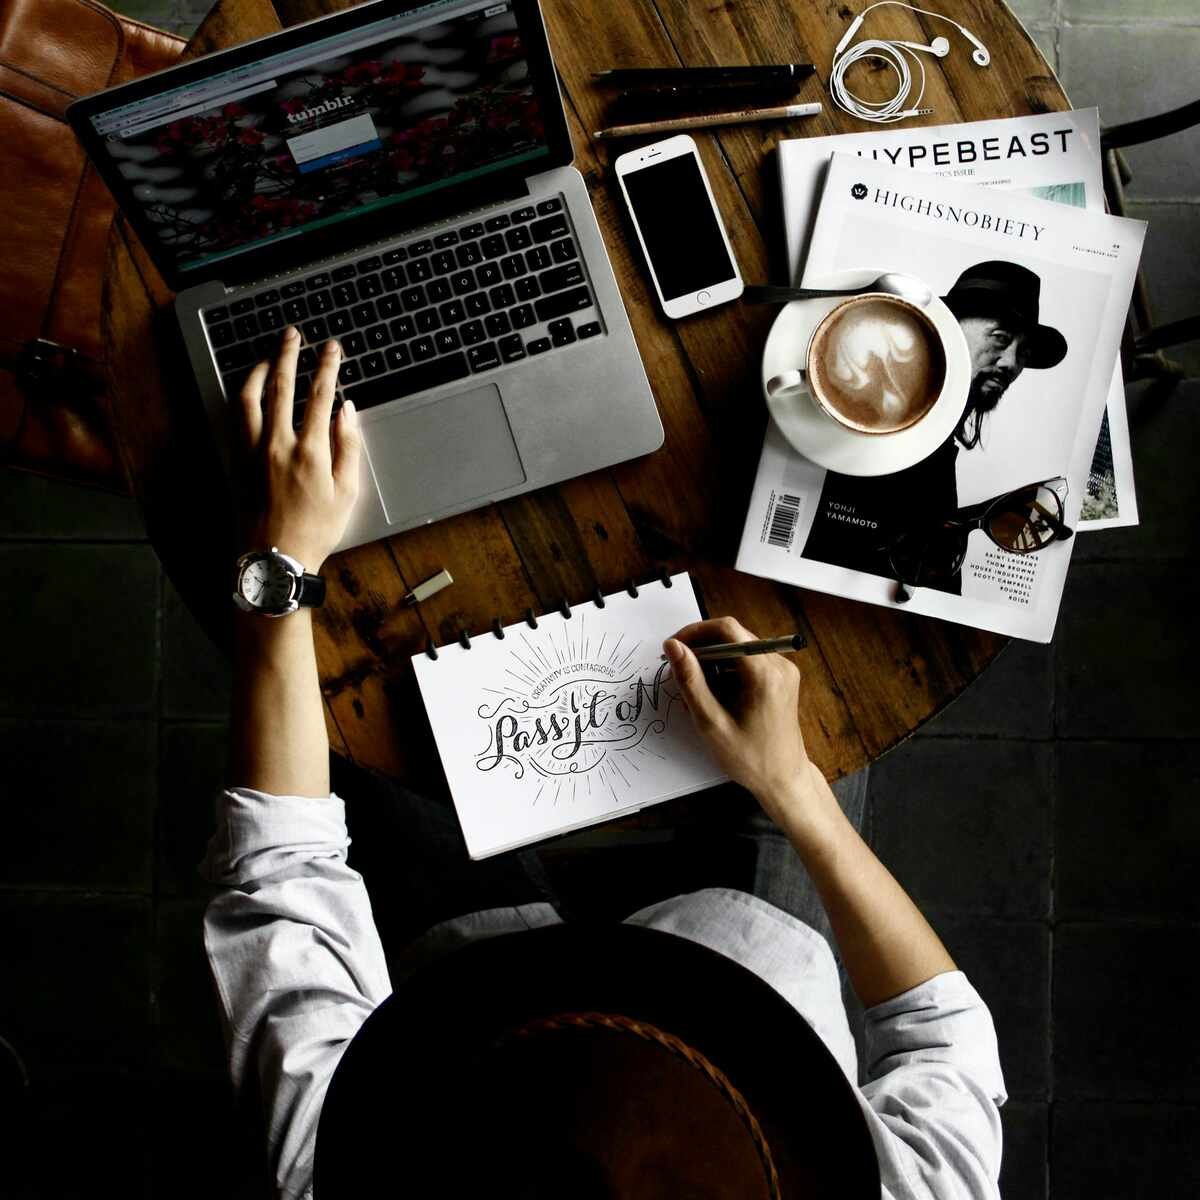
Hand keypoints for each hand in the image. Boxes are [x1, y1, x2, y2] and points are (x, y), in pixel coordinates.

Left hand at [234, 327, 360, 571]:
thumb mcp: (346, 492)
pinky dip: (244, 396)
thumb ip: (348, 446)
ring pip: (250, 397)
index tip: (332, 348)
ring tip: (269, 355)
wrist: (275, 557)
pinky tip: (250, 390)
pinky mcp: (237, 459)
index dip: (327, 366)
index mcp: (310, 451)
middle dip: (289, 354)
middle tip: (294, 334)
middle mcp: (277, 444)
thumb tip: (346, 410)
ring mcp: (252, 450)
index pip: (319, 395)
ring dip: (260, 370)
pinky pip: (236, 417)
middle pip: (281, 386)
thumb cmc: (315, 529)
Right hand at [664, 617, 821, 823]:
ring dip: (713, 662)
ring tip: (699, 693)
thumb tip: (672, 646)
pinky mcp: (781, 677)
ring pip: (738, 647)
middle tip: (680, 673)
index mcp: (764, 674)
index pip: (727, 629)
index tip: (674, 649)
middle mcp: (779, 664)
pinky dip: (727, 671)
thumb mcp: (711, 722)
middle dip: (702, 649)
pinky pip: (748, 660)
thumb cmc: (749, 758)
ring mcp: (783, 670)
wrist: (783, 779)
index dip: (695, 632)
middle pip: (733, 636)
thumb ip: (690, 681)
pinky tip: (717, 696)